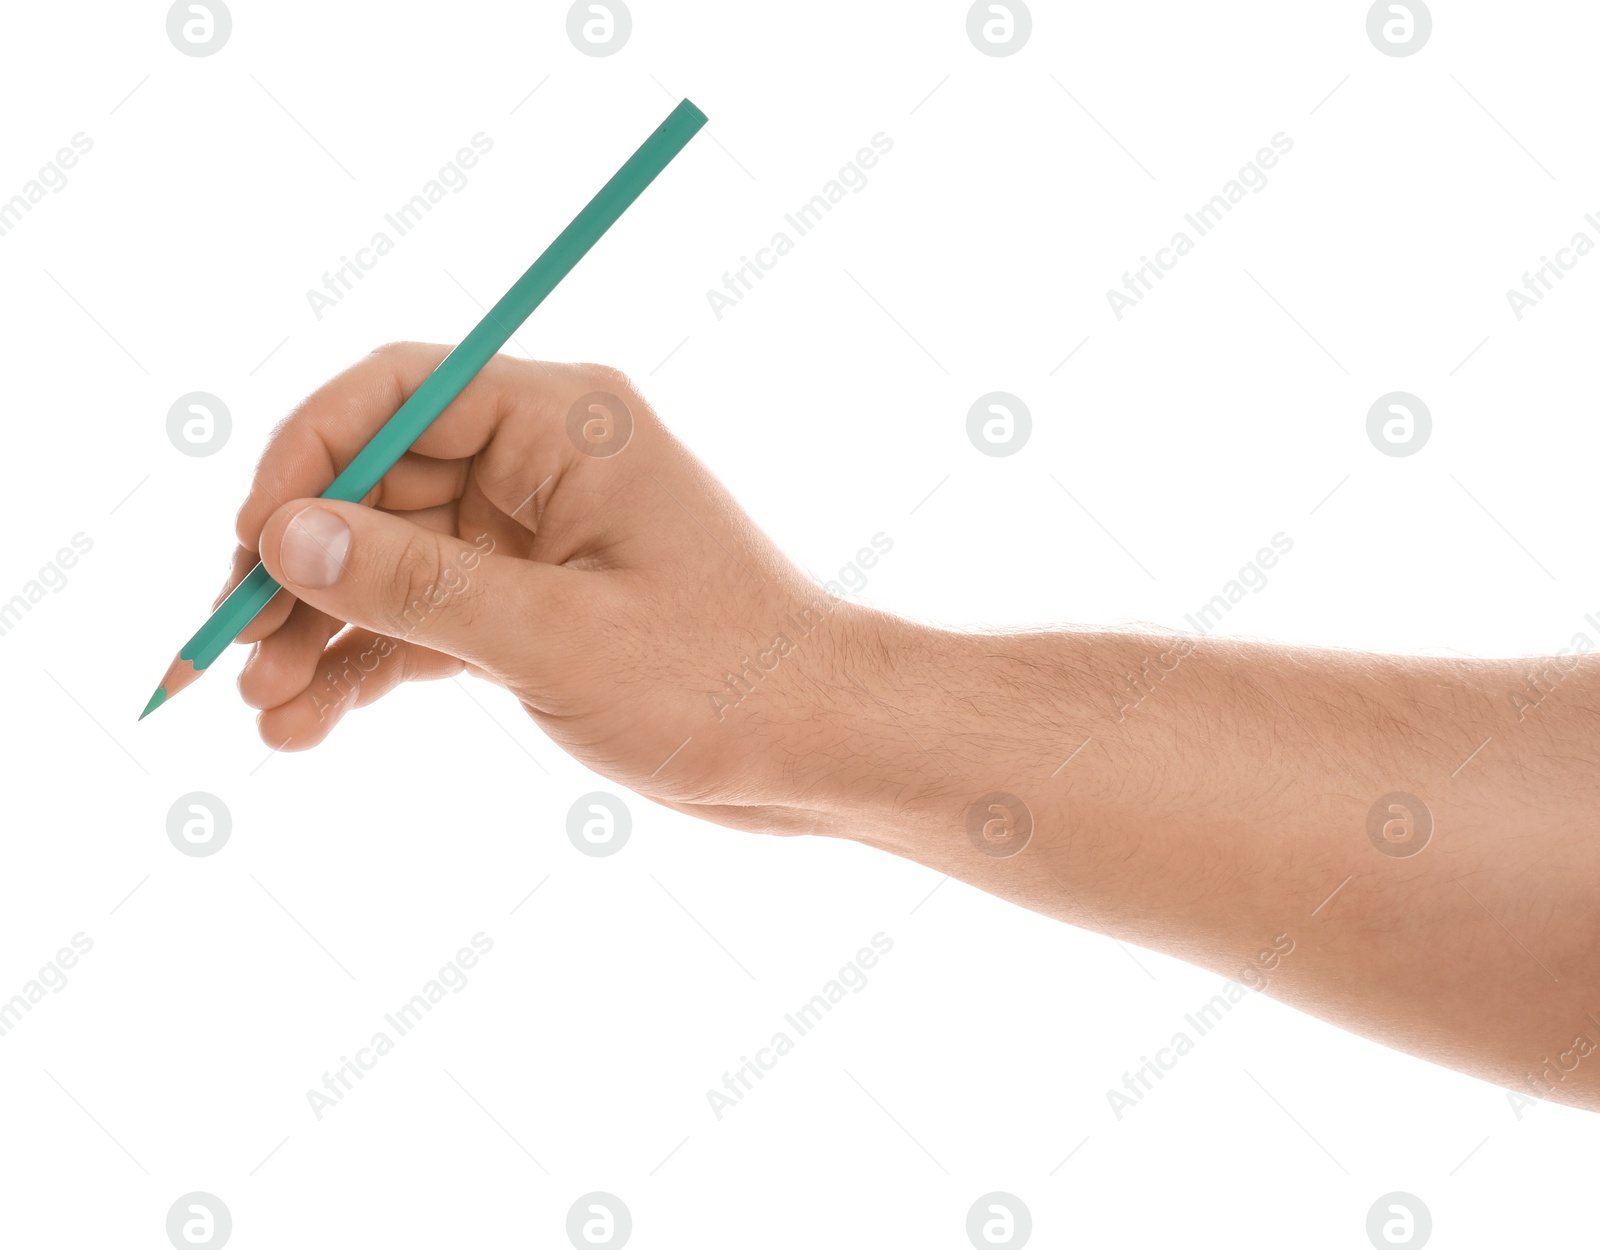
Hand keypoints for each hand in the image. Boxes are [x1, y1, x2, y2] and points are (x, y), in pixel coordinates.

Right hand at [223, 342, 904, 833]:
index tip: (249, 545)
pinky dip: (369, 665)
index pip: (397, 391)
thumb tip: (286, 536)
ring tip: (264, 710)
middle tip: (235, 655)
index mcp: (565, 424)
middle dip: (300, 569)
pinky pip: (426, 619)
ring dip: (321, 631)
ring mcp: (534, 538)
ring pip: (391, 561)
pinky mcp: (534, 607)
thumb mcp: (555, 637)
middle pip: (377, 482)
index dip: (305, 457)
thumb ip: (415, 586)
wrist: (816, 748)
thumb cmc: (720, 678)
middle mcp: (542, 465)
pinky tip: (311, 725)